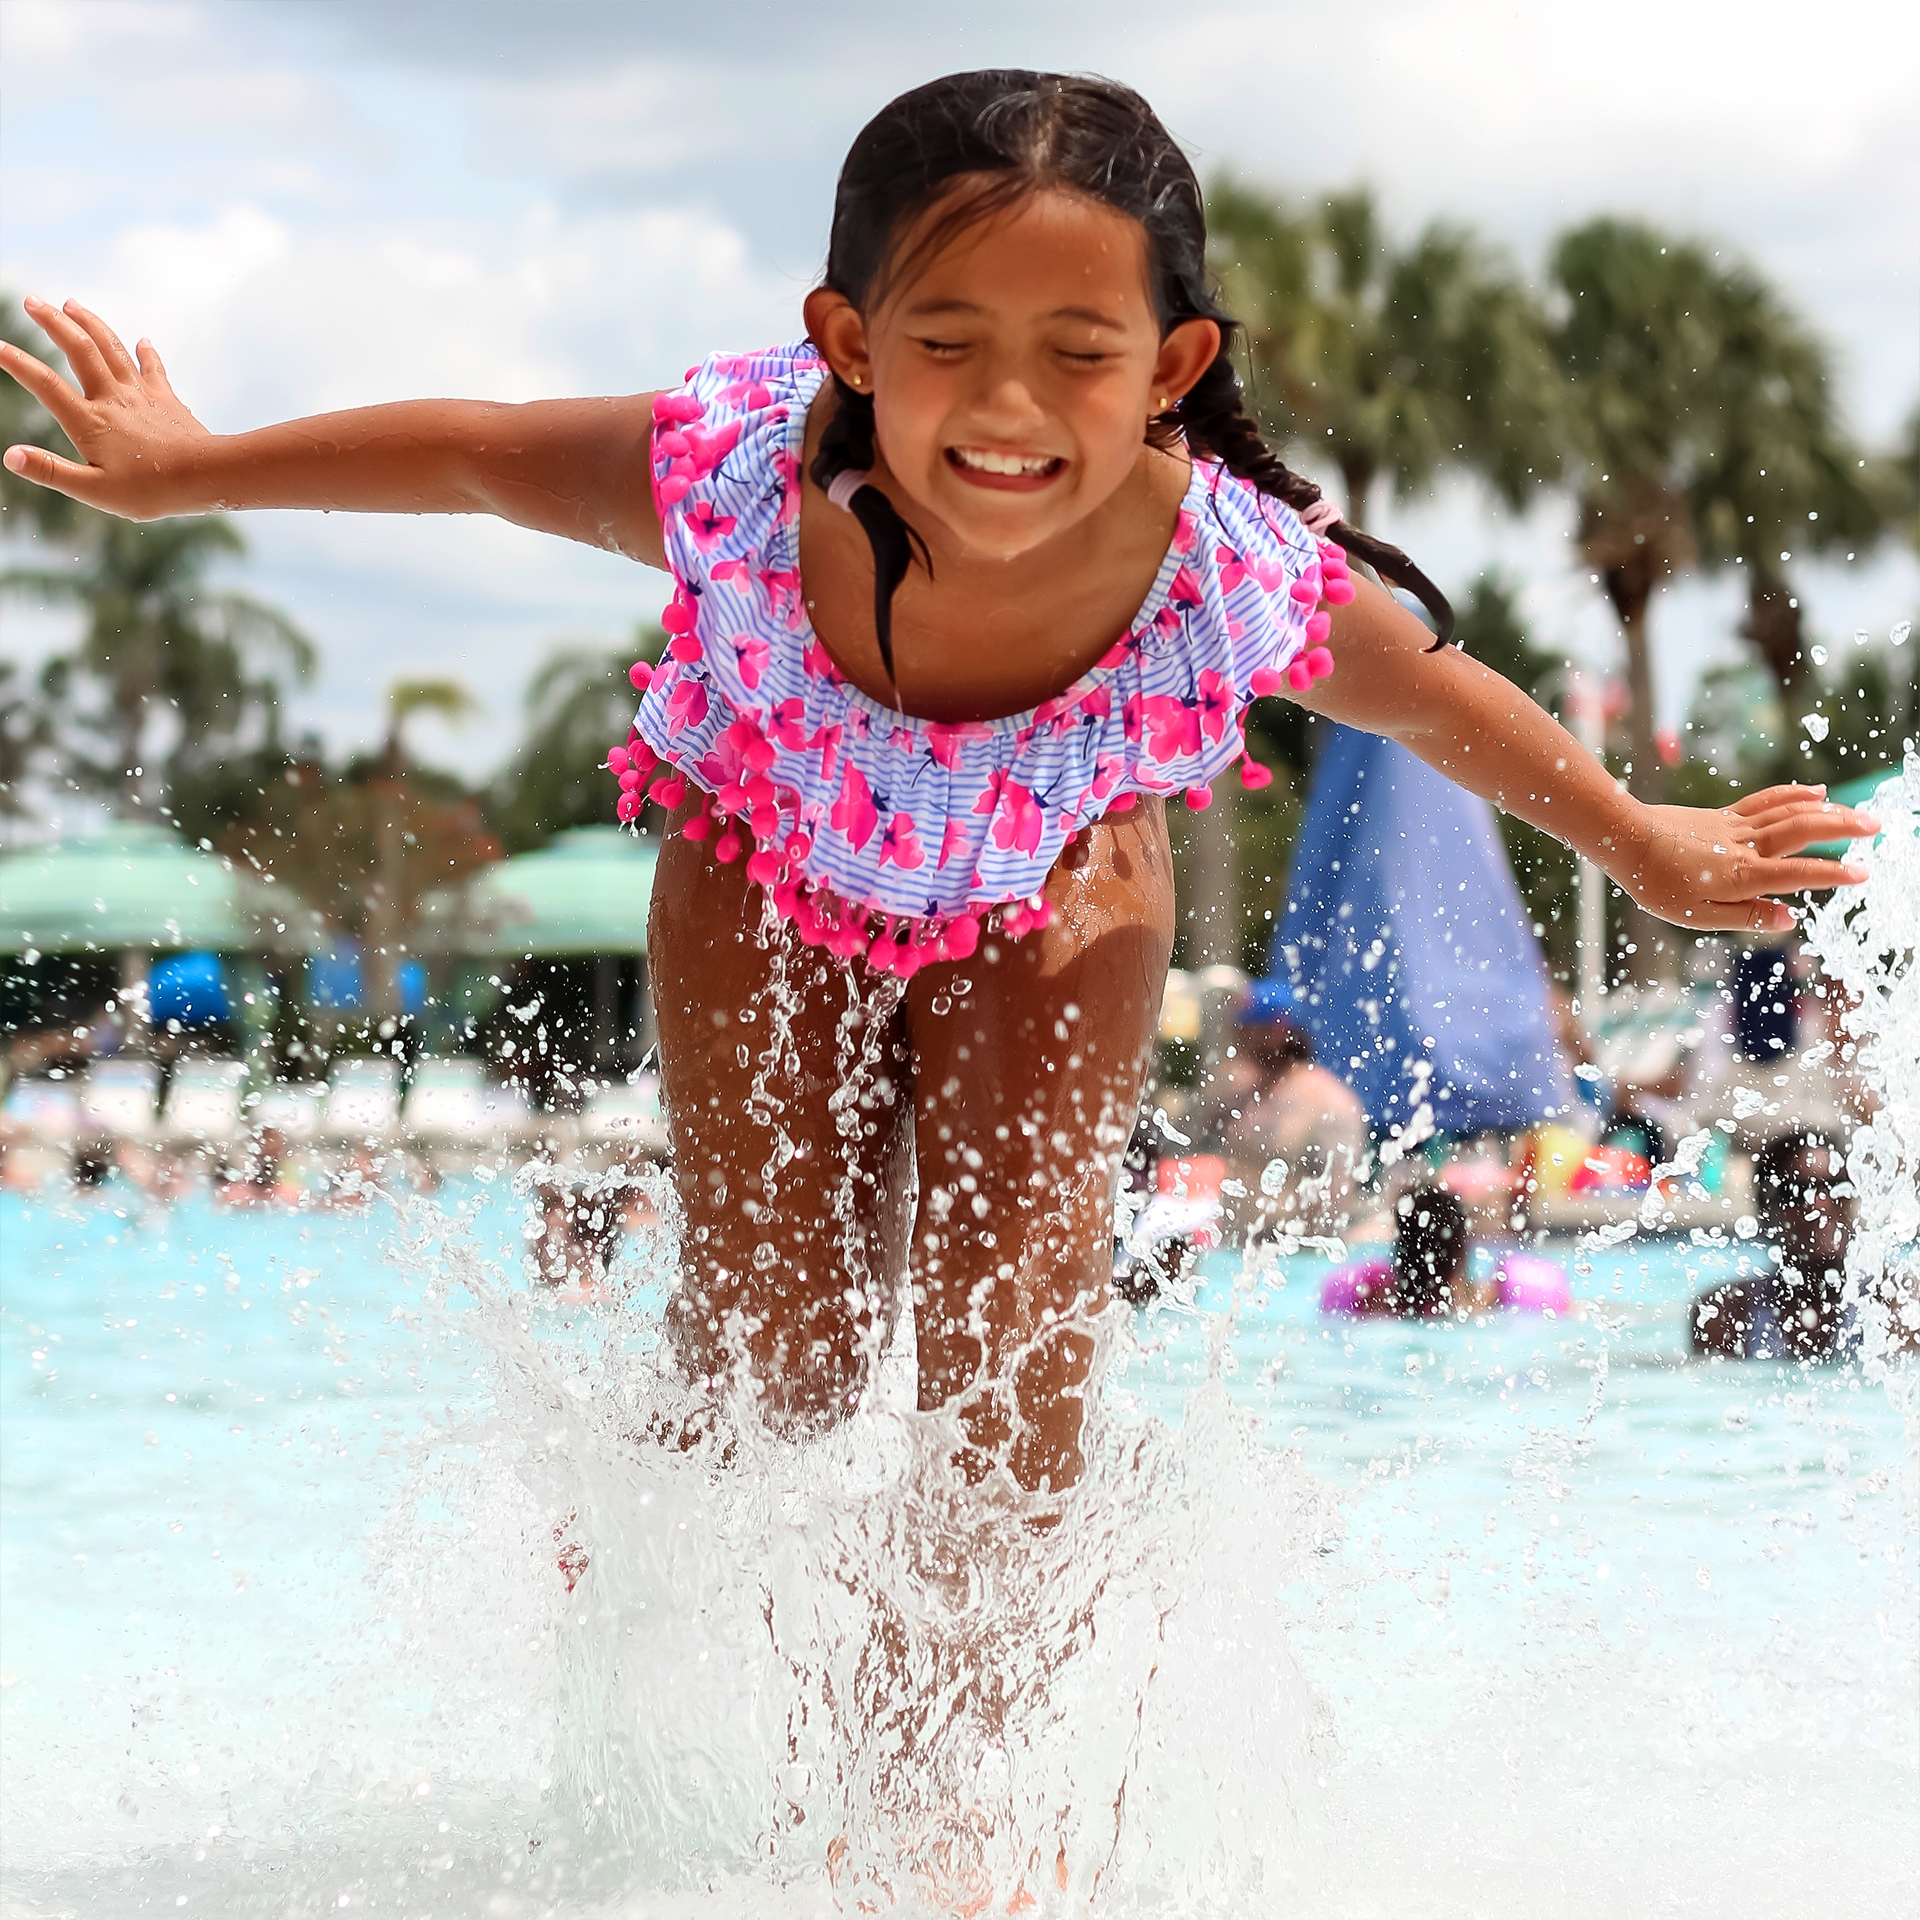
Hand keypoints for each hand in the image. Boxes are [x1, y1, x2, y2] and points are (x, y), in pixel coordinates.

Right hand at [1, 296, 213, 519]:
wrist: (206, 477)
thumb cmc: (151, 490)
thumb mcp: (94, 491)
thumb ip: (52, 472)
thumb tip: (11, 456)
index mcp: (90, 421)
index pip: (45, 385)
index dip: (18, 364)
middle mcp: (113, 399)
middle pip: (79, 350)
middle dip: (53, 322)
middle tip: (33, 300)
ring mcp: (142, 396)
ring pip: (111, 349)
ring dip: (91, 323)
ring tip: (72, 304)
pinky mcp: (167, 400)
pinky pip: (153, 369)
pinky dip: (146, 353)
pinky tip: (142, 341)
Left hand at [1608, 785, 1876, 933]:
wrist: (1624, 839)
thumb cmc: (1656, 883)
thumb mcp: (1697, 915)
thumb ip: (1746, 916)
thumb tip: (1790, 919)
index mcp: (1742, 875)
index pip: (1799, 874)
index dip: (1833, 874)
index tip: (1864, 874)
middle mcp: (1746, 846)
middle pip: (1804, 831)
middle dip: (1843, 828)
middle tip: (1877, 827)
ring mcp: (1736, 826)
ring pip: (1790, 812)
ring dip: (1827, 809)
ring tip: (1857, 810)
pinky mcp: (1723, 814)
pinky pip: (1766, 801)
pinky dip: (1793, 795)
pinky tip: (1814, 791)